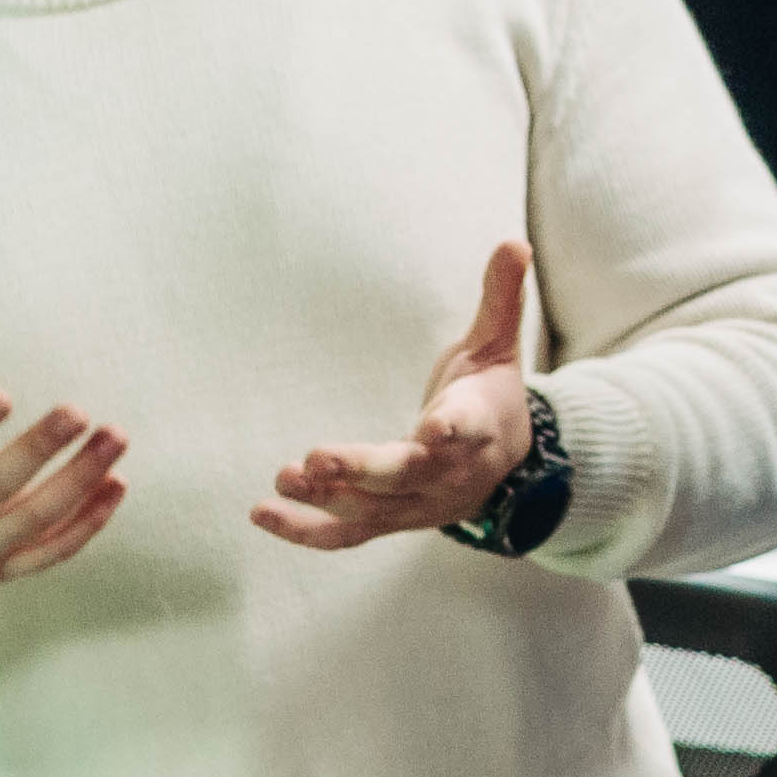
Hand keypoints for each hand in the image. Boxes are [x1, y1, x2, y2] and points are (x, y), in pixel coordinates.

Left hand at [254, 239, 539, 551]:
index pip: (467, 429)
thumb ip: (500, 298)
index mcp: (478, 425)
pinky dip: (305, 530)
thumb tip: (515, 242)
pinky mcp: (390, 520)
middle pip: (405, 476)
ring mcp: (417, 504)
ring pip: (371, 510)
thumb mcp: (497, 344)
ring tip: (282, 478)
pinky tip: (261, 514)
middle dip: (362, 469)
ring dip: (325, 498)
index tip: (434, 429)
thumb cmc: (490, 395)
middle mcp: (448, 473)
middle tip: (317, 457)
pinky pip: (347, 534)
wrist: (506, 465)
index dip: (452, 430)